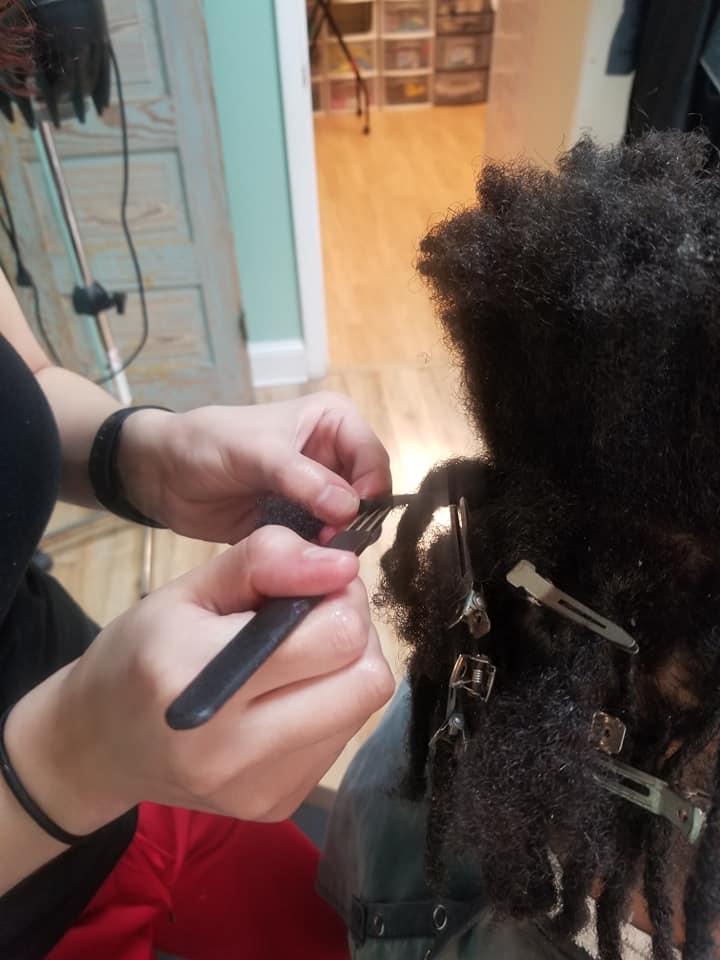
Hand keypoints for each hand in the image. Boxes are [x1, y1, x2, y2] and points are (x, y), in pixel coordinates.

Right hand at [6, 527, 394, 833]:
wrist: (98, 746)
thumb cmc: (140, 654)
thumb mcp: (186, 591)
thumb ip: (264, 562)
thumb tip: (343, 563)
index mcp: (202, 678)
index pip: (335, 635)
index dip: (339, 596)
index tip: (314, 584)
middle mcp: (233, 748)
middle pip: (366, 680)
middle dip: (354, 632)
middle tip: (316, 616)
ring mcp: (259, 788)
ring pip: (363, 709)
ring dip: (347, 670)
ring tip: (300, 655)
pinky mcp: (276, 806)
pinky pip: (340, 740)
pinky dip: (329, 705)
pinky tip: (287, 695)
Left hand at [117, 393, 391, 541]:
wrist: (163, 474)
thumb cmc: (207, 444)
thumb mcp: (256, 452)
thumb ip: (302, 478)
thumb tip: (351, 508)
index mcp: (335, 422)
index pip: (374, 458)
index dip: (369, 489)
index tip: (347, 519)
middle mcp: (336, 456)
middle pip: (370, 496)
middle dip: (355, 522)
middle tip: (330, 544)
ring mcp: (321, 493)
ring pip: (351, 524)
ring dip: (338, 543)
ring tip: (314, 556)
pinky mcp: (303, 524)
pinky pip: (325, 544)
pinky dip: (319, 556)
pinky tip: (304, 565)